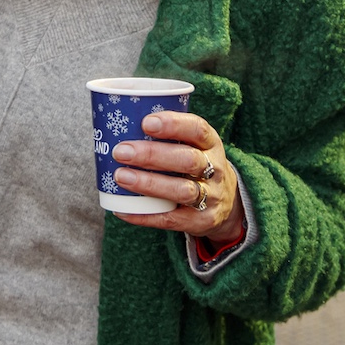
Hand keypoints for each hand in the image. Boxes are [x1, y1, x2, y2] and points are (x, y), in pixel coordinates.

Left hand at [110, 111, 244, 244]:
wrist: (227, 202)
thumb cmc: (195, 164)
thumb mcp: (193, 144)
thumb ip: (167, 136)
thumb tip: (117, 125)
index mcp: (210, 144)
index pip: (198, 129)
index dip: (173, 125)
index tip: (145, 122)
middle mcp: (215, 169)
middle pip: (188, 160)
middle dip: (152, 155)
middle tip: (121, 151)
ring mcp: (211, 197)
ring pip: (182, 190)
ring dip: (149, 184)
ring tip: (120, 176)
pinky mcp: (201, 221)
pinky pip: (171, 219)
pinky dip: (145, 215)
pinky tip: (122, 209)